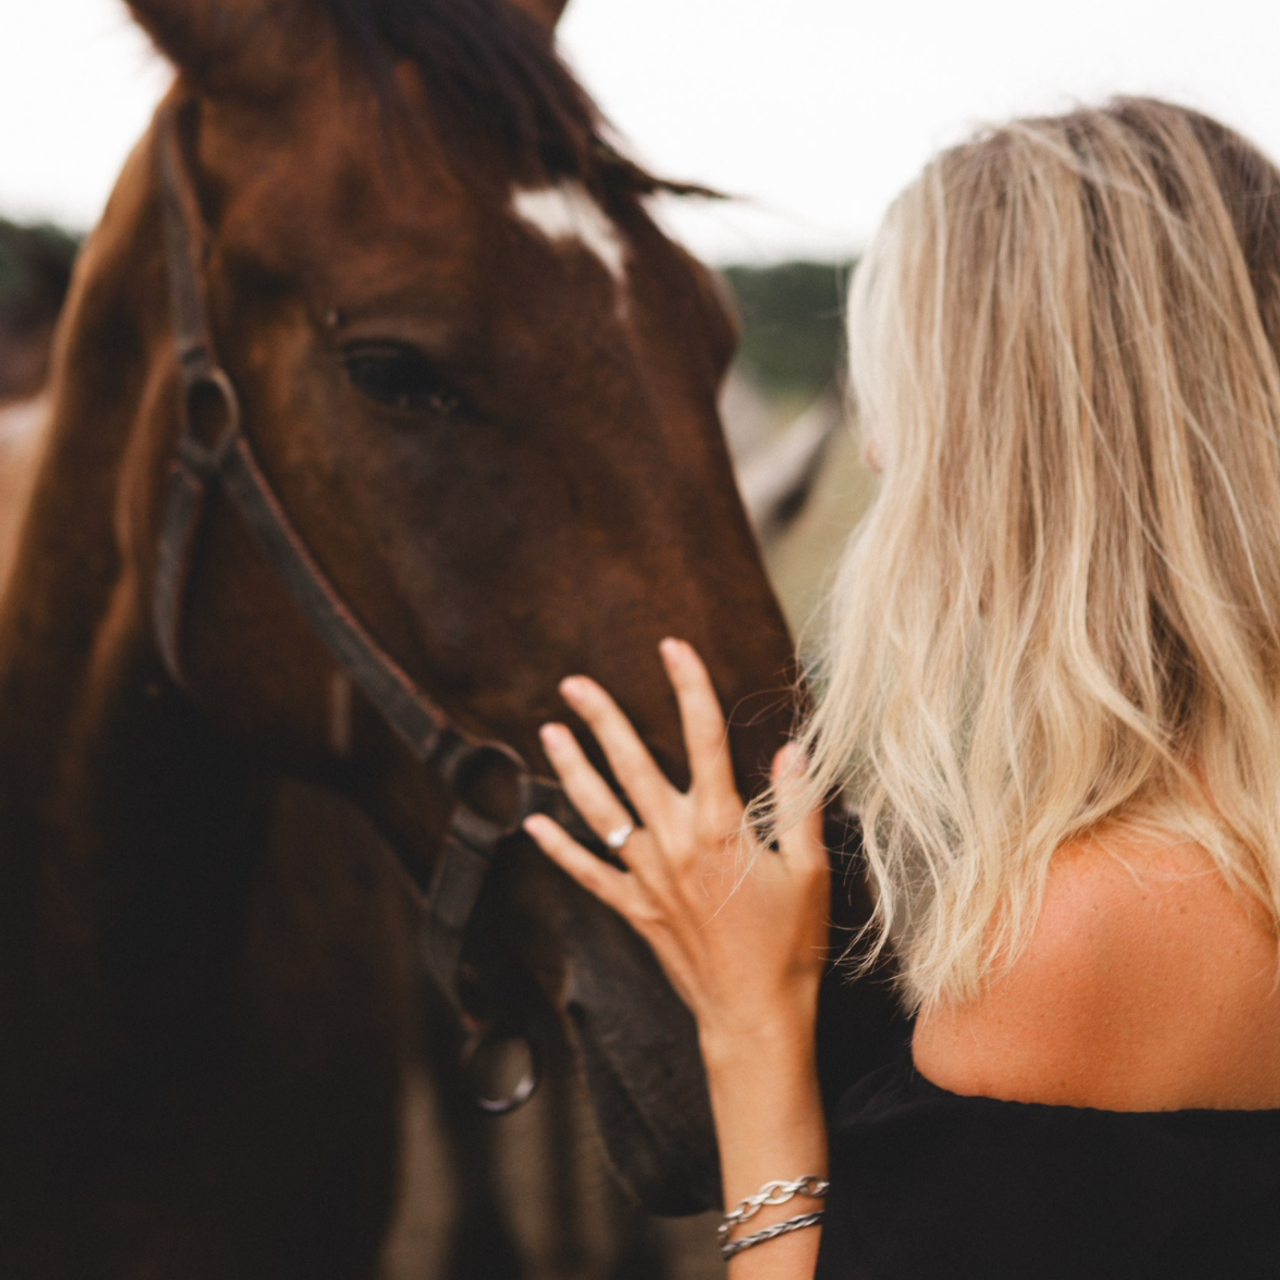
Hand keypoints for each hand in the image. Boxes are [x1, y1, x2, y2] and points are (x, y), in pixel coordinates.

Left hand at [523, 638, 829, 1049]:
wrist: (755, 1015)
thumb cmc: (790, 945)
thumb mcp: (809, 870)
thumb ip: (797, 806)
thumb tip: (792, 749)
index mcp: (720, 826)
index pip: (704, 739)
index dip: (688, 687)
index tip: (672, 648)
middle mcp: (674, 842)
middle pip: (631, 765)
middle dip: (602, 718)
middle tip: (574, 682)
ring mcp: (647, 875)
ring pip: (599, 810)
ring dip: (570, 768)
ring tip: (548, 731)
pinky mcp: (633, 907)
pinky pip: (587, 871)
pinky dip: (558, 847)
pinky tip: (533, 822)